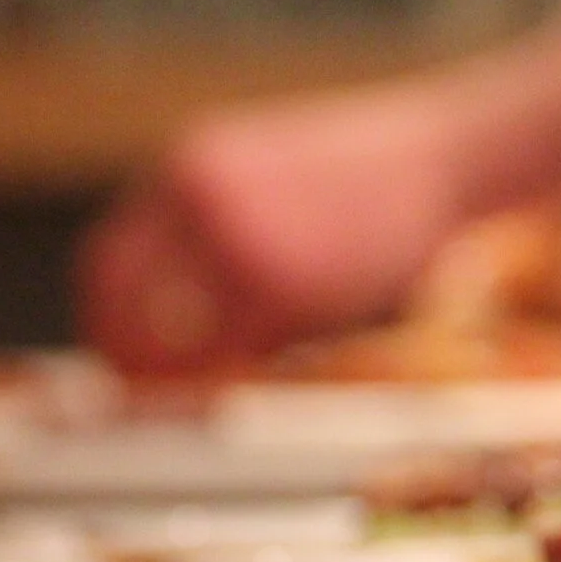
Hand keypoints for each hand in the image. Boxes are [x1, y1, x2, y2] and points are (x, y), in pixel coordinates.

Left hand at [77, 74, 474, 373]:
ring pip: (168, 337)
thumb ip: (213, 229)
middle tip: (144, 403)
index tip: (122, 361)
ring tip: (205, 400)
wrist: (451, 158)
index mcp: (187, 171)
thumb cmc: (376, 181)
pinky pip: (225, 354)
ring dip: (177, 379)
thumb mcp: (272, 179)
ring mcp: (229, 238)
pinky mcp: (274, 282)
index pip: (109, 260)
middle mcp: (193, 197)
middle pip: (117, 303)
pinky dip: (226, 383)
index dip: (109, 321)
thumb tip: (174, 312)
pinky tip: (248, 390)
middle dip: (127, 362)